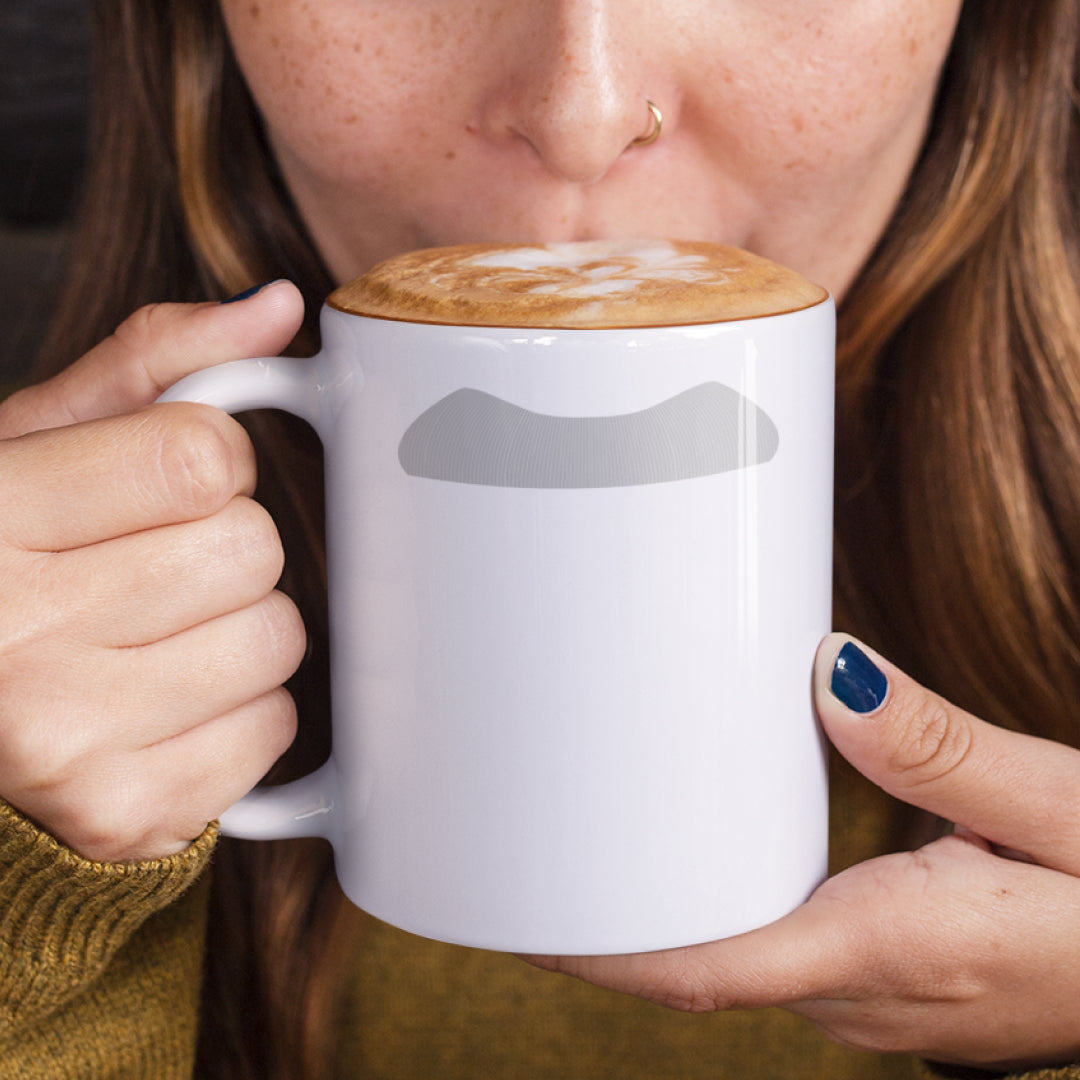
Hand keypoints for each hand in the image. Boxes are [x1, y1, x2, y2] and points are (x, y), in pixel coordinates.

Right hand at [0, 282, 307, 860]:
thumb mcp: (31, 445)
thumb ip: (152, 365)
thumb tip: (280, 307)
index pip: (203, 458)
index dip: (208, 461)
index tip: (163, 484)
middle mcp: (15, 634)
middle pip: (251, 549)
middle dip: (227, 545)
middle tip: (151, 568)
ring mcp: (68, 742)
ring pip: (277, 640)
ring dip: (242, 627)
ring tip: (157, 637)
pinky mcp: (124, 817)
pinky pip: (273, 731)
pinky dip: (244, 711)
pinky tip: (168, 703)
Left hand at [531, 633, 1079, 1070]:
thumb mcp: (1061, 805)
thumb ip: (942, 748)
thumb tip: (832, 677)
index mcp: (890, 945)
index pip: (713, 969)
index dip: (610, 950)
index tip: (529, 916)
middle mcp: (863, 992)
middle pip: (704, 965)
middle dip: (614, 921)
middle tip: (537, 839)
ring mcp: (870, 999)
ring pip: (736, 961)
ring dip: (665, 914)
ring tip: (600, 837)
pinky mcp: (882, 981)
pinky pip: (776, 950)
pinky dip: (723, 912)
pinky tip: (703, 859)